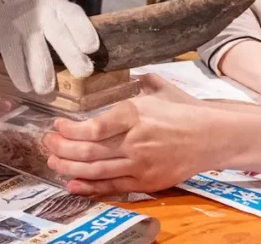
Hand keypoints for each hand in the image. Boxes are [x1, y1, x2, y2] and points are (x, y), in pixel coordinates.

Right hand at [0, 0, 99, 94]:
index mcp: (60, 7)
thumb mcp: (58, 15)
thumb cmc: (41, 17)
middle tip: (81, 73)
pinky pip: (15, 62)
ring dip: (44, 76)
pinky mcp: (5, 37)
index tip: (91, 50)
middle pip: (60, 37)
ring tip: (46, 89)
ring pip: (36, 54)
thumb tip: (87, 66)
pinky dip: (22, 77)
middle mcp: (42, 14)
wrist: (6, 3)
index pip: (76, 17)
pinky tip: (27, 85)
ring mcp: (23, 26)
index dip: (86, 34)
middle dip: (74, 59)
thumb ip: (72, 33)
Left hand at [43, 74, 213, 195]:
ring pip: (97, 171)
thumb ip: (135, 82)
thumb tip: (120, 72)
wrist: (213, 136)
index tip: (58, 125)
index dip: (70, 130)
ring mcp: (141, 164)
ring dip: (70, 169)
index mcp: (136, 114)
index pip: (95, 127)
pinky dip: (90, 187)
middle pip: (90, 151)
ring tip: (53, 164)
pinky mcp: (147, 181)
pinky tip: (73, 185)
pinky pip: (113, 187)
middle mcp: (136, 140)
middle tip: (47, 145)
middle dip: (62, 150)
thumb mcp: (158, 87)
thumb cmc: (184, 110)